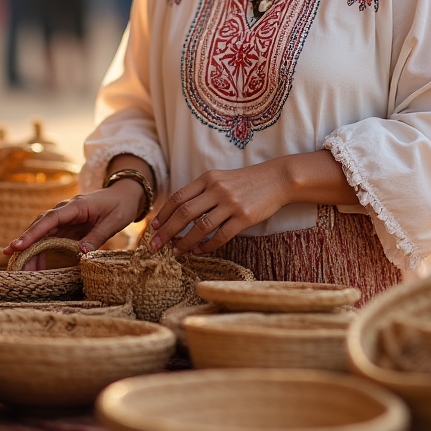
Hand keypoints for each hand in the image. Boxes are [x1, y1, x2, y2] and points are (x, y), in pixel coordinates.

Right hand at [3, 179, 143, 262]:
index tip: (18, 245)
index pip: (51, 219)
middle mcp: (66, 210)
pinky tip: (32, 264)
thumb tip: (81, 254)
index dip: (34, 232)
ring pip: (42, 233)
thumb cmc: (120, 206)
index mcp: (76, 206)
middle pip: (41, 226)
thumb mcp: (114, 222)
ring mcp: (64, 218)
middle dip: (25, 242)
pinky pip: (49, 238)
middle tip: (10, 259)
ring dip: (30, 249)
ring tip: (19, 268)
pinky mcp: (66, 226)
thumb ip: (97, 236)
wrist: (124, 194)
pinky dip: (40, 250)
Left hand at [150, 160, 290, 256]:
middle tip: (155, 246)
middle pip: (184, 213)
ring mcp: (231, 203)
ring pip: (201, 227)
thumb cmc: (245, 182)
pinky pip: (220, 236)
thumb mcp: (220, 179)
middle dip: (167, 231)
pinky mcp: (244, 217)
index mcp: (208, 178)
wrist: (277, 179)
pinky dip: (207, 246)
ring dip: (185, 242)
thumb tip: (178, 212)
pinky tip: (199, 251)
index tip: (154, 228)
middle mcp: (217, 189)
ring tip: (176, 252)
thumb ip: (201, 191)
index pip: (179, 197)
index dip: (164, 214)